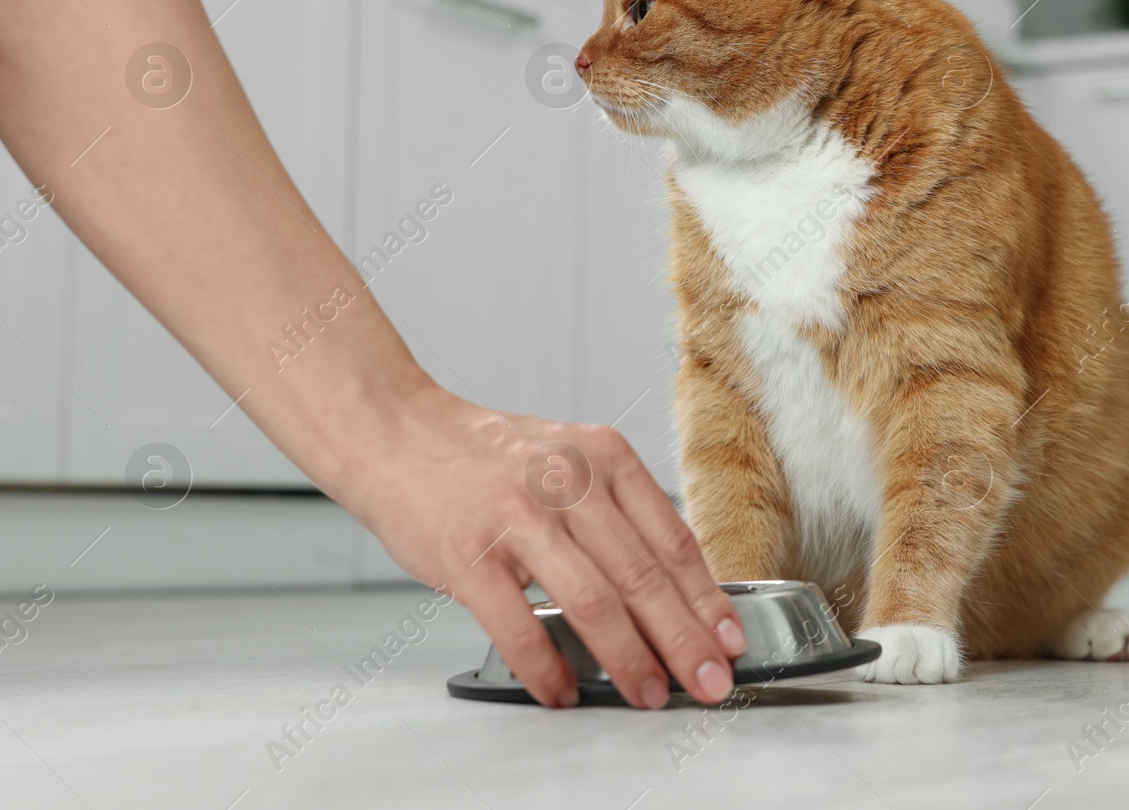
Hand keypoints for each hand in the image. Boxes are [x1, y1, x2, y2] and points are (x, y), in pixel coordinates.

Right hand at [336, 382, 747, 708]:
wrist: (399, 434)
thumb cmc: (488, 460)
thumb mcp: (569, 459)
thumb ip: (615, 513)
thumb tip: (672, 592)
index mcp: (603, 456)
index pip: (673, 539)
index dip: (707, 598)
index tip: (729, 640)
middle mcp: (568, 481)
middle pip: (644, 576)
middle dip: (684, 640)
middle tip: (708, 681)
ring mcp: (518, 518)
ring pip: (594, 603)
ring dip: (628, 660)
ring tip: (648, 694)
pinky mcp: (469, 555)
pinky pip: (520, 627)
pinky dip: (547, 670)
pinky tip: (562, 692)